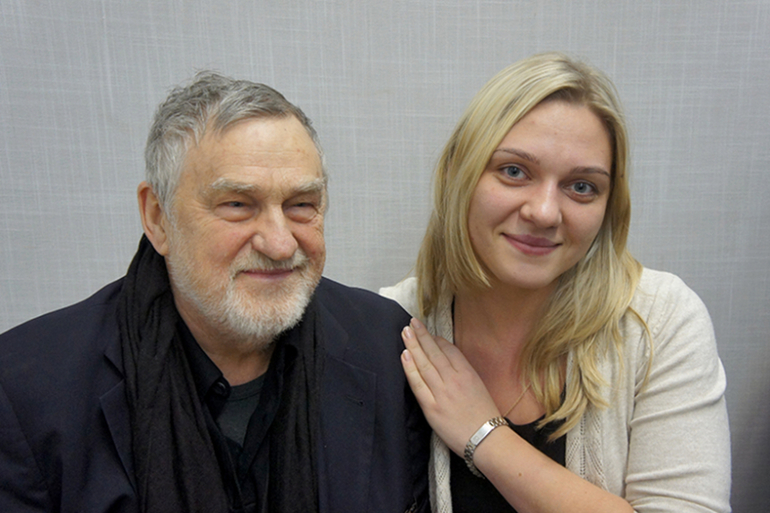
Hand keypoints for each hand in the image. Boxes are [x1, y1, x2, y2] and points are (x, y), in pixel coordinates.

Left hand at [401, 318, 500, 454]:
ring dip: (413, 345)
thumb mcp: (480, 387)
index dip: (437, 340)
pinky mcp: (432, 407)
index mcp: (468, 374)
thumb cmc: (486, 417)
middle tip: (412, 322)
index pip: (449, 350)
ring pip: (424, 364)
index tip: (428, 333)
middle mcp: (454, 380)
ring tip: (405, 332)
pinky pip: (418, 384)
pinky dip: (410, 368)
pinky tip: (404, 355)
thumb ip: (465, 374)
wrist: (488, 440)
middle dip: (422, 335)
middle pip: (434, 352)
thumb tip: (450, 363)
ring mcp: (442, 393)